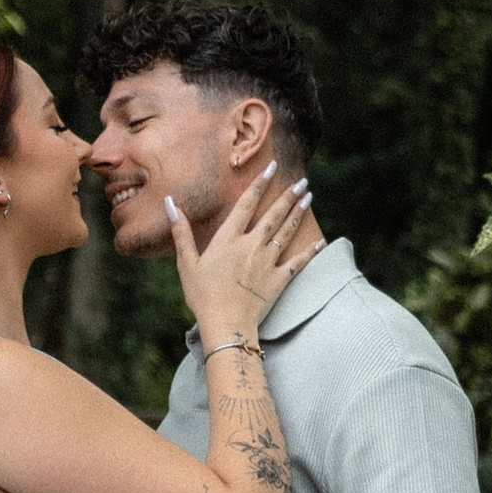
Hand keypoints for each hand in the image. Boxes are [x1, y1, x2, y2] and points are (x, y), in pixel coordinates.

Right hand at [168, 163, 310, 352]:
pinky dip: (310, 250)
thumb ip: (181, 231)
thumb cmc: (202, 296)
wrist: (226, 325)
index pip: (246, 204)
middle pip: (273, 215)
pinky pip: (298, 262)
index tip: (271, 167)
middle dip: (288, 195)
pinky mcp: (279, 280)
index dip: (259, 184)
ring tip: (308, 197)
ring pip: (287, 232)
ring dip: (298, 213)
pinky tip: (320, 240)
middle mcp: (251, 246)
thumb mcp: (186, 263)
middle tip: (301, 180)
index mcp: (228, 240)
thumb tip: (170, 202)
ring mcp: (268, 262)